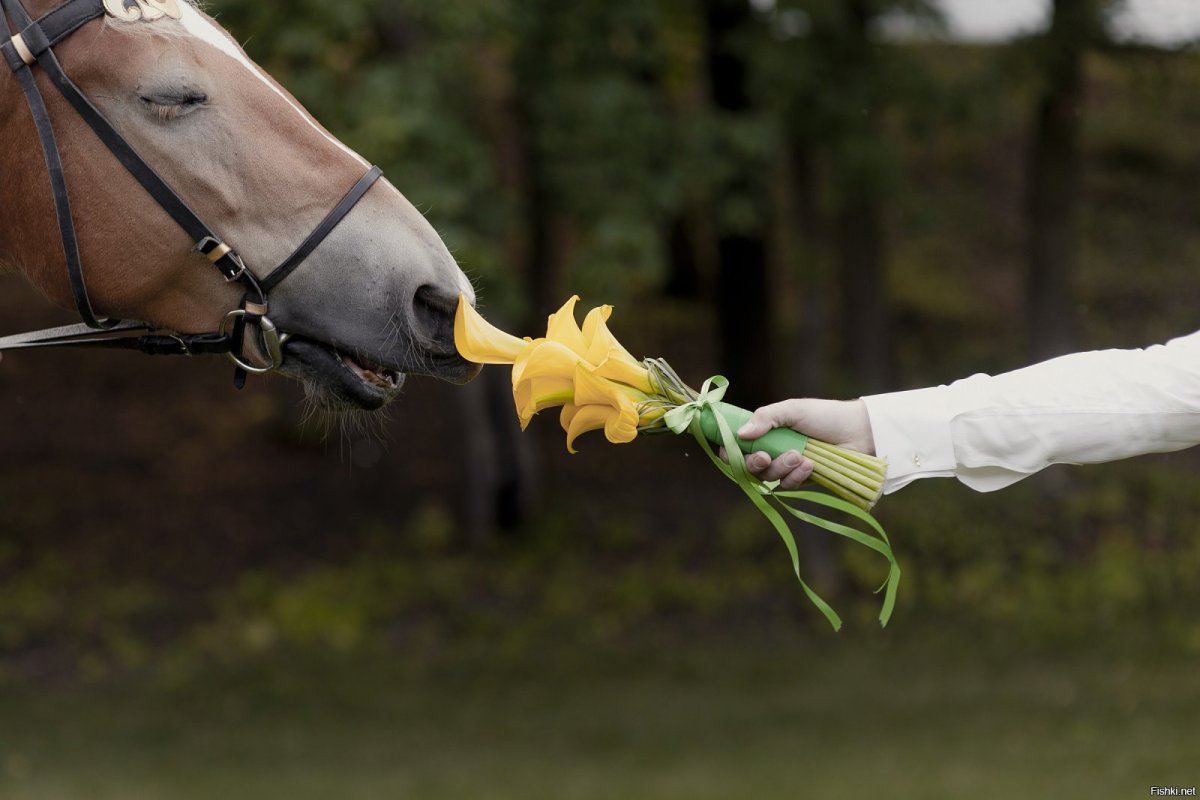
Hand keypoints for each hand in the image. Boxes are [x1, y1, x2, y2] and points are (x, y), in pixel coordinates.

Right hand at [733, 399, 874, 489]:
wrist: (858, 432)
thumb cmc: (825, 415)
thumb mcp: (792, 409)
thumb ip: (765, 418)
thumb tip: (740, 434)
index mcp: (766, 431)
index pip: (738, 445)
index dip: (731, 452)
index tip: (735, 452)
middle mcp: (772, 449)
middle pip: (749, 466)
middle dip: (755, 463)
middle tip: (766, 456)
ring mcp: (786, 466)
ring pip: (768, 478)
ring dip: (780, 468)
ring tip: (799, 456)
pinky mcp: (801, 479)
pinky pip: (788, 485)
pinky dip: (796, 476)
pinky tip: (810, 465)